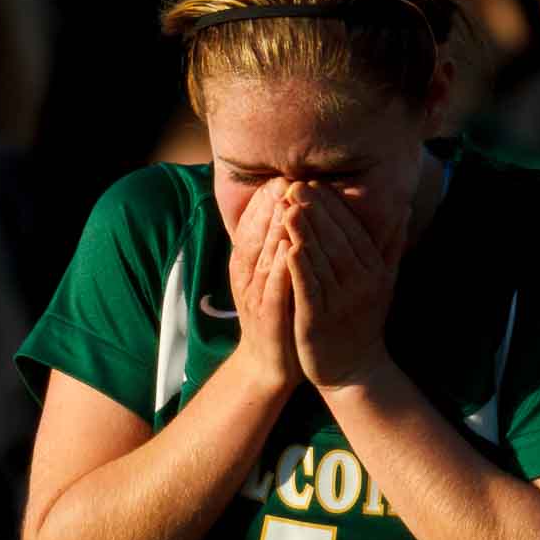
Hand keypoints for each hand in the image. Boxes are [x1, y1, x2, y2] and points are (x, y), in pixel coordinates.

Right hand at [228, 179, 300, 391]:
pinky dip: (280, 267)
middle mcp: (246, 276)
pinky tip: (291, 248)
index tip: (282, 176)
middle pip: (254, 234)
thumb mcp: (277, 274)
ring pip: (262, 257)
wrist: (271, 364)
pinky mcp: (267, 318)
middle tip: (284, 179)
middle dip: (269, 206)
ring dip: (273, 230)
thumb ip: (279, 243)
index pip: (253, 225)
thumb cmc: (281, 313)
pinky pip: (272, 289)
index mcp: (248, 263)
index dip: (265, 200)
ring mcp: (254, 297)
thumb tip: (292, 208)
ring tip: (287, 204)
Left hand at [284, 185, 403, 389]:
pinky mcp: (318, 320)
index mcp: (375, 269)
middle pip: (336, 239)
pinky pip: (308, 288)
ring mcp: (340, 302)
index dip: (333, 205)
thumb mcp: (385, 281)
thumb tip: (403, 207)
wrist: (354, 370)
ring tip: (286, 206)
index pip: (353, 229)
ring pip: (320, 260)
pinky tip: (287, 247)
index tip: (314, 181)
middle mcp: (361, 283)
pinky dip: (298, 267)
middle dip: (315, 210)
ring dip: (303, 231)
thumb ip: (391, 244)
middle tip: (294, 184)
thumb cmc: (364, 320)